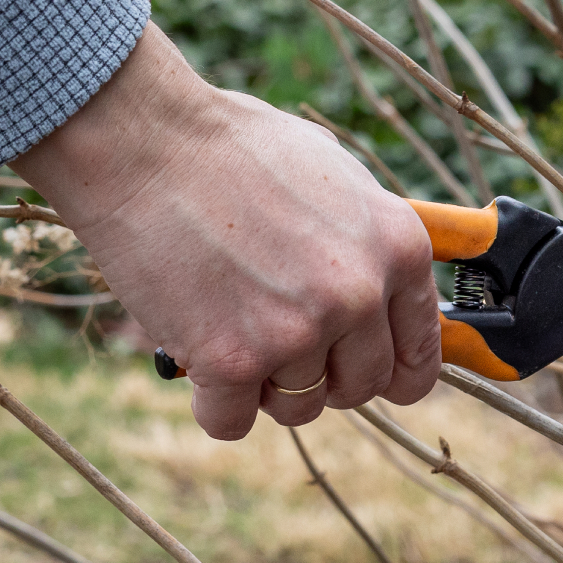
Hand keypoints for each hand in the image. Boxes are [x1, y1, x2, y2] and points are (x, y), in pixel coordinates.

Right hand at [13, 28, 442, 439]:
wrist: (145, 141)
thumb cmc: (229, 148)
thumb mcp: (333, 178)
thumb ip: (365, 246)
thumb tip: (380, 299)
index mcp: (398, 249)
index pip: (417, 357)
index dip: (385, 372)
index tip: (354, 372)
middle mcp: (358, 295)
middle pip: (357, 389)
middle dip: (317, 376)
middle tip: (272, 338)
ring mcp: (297, 332)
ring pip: (295, 409)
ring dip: (260, 385)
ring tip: (226, 325)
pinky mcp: (231, 360)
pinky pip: (230, 422)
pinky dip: (209, 401)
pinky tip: (194, 353)